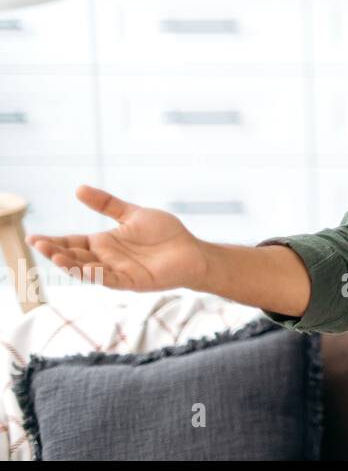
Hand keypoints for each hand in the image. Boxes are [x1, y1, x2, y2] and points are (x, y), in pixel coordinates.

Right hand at [26, 185, 208, 291]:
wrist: (191, 250)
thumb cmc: (164, 233)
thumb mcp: (132, 214)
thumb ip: (106, 204)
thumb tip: (78, 188)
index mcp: (103, 242)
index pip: (72, 242)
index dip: (53, 241)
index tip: (33, 237)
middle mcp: (106, 258)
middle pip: (74, 256)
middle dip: (56, 251)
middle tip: (38, 243)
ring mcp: (117, 271)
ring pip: (87, 270)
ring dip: (71, 264)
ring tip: (56, 256)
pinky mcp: (131, 281)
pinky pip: (110, 279)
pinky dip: (96, 275)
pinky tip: (85, 268)